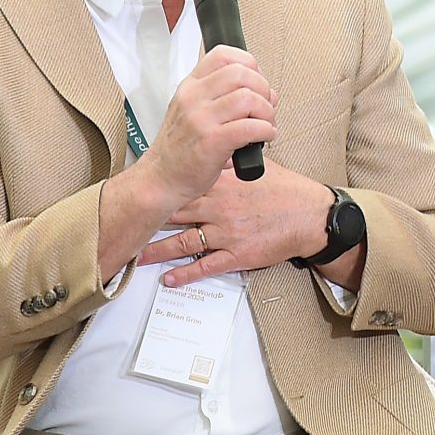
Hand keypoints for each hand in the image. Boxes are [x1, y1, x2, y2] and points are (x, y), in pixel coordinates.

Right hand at [137, 46, 275, 211]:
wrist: (160, 179)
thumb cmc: (181, 150)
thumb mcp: (193, 112)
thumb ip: (225, 98)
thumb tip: (267, 92)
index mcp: (190, 87)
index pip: (223, 55)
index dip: (250, 64)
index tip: (257, 82)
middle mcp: (194, 98)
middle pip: (241, 73)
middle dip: (263, 89)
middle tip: (265, 108)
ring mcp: (201, 119)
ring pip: (249, 98)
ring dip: (267, 112)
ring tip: (266, 125)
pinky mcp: (211, 142)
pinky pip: (251, 127)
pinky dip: (267, 131)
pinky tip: (264, 138)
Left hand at [140, 166, 333, 287]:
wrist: (312, 216)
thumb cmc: (288, 191)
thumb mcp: (257, 168)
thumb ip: (230, 164)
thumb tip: (212, 155)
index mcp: (222, 183)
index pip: (182, 184)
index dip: (157, 189)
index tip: (136, 192)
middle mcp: (219, 207)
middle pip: (174, 213)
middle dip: (147, 220)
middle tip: (122, 224)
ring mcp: (227, 232)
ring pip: (183, 243)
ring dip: (157, 251)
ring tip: (136, 256)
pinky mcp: (237, 254)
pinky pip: (205, 266)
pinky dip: (185, 275)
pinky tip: (169, 279)